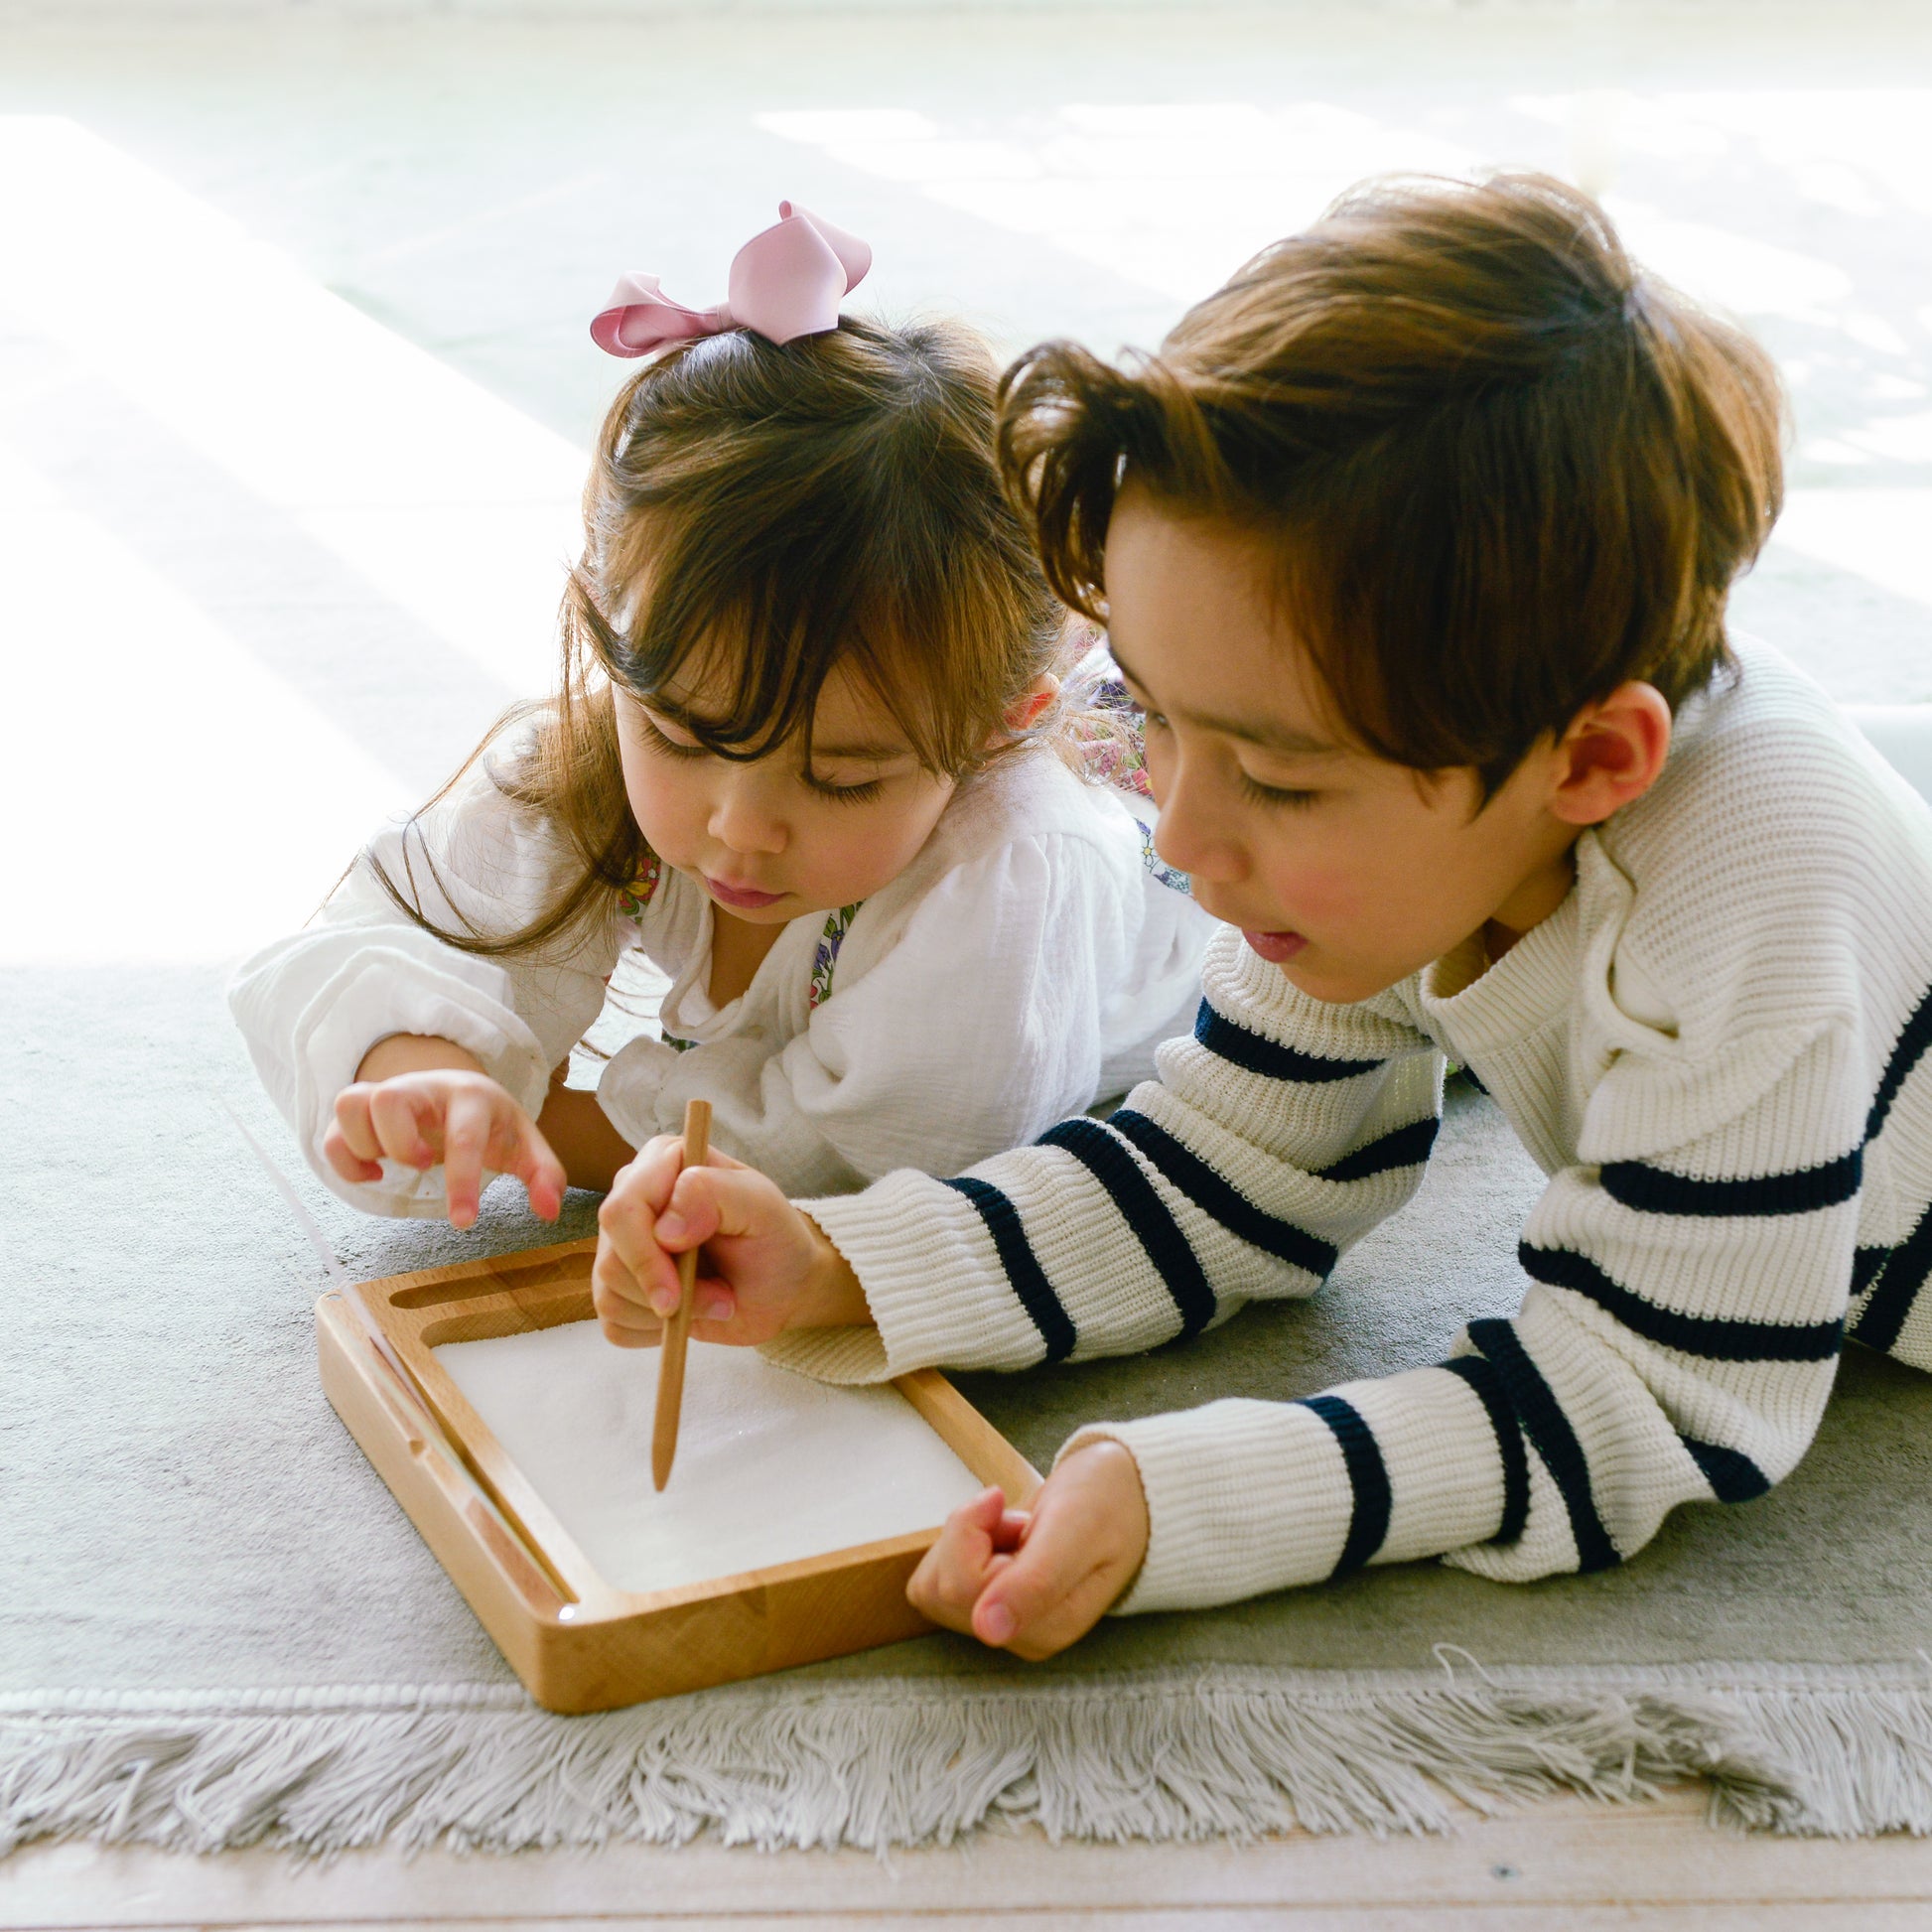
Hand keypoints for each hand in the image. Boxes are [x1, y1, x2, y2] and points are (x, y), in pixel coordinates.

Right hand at [325, 1068, 565, 1228]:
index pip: (463, 1135)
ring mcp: (389, 1094)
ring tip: (388, 1166)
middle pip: (389, 1099)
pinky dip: (343, 1158)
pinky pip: (332, 1128)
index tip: (463, 1222)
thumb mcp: (526, 1146)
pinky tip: (373, 1172)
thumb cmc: (494, 1124)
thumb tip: (548, 1211)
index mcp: (472, 1096)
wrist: (463, 1090)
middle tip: (423, 1165)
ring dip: (363, 1145)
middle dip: (400, 1144)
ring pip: (351, 1102)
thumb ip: (545, 1176)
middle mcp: (425, 1088)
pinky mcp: (364, 1111)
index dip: (462, 1181)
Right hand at [592, 1133, 872, 1348]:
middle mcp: (632, 1199)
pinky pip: (613, 1324)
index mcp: (661, 1162)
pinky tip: (689, 1315)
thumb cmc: (774, 1237)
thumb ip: (713, 1195)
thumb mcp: (760, 1206)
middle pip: (610, 1259)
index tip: (678, 1291)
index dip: (644, 1257)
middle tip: (720, 1300)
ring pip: (609, 1295)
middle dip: (664, 1293)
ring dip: (669, 1315)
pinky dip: (653, 1333)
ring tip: (716, 1299)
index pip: (622, 1210)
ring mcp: (620, 1245)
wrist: (781, 1285)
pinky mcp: (620, 1288)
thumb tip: (663, 1229)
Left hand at [906, 1441, 1149, 1660]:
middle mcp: (1021, 1635)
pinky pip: (941, 1578)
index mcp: (1046, 1628)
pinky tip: (1002, 1534)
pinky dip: (961, 1546)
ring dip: (964, 1543)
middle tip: (1016, 1518)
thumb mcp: (1076, 1531)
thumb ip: (1036, 1582)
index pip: (960, 1589)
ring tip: (1014, 1528)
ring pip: (934, 1586)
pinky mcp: (991, 1604)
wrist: (1124, 1490)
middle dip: (967, 1537)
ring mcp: (1005, 1622)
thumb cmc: (1108, 1503)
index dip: (967, 1535)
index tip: (999, 1500)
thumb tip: (989, 1632)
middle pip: (941, 1590)